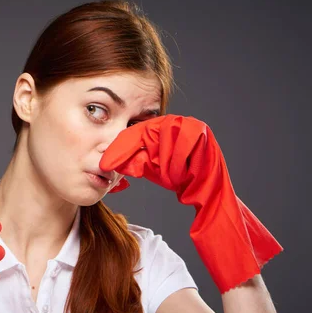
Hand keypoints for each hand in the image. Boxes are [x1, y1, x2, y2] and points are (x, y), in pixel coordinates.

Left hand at [100, 114, 282, 292]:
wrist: (206, 191)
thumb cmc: (178, 177)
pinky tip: (181, 173)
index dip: (119, 148)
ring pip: (165, 137)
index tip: (105, 164)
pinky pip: (183, 143)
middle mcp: (172, 121)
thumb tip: (105, 162)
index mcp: (158, 127)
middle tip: (149, 172)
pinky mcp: (201, 132)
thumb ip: (131, 161)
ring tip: (172, 175)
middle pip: (147, 132)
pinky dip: (178, 161)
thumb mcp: (149, 169)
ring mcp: (188, 124)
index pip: (132, 133)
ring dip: (165, 160)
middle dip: (145, 155)